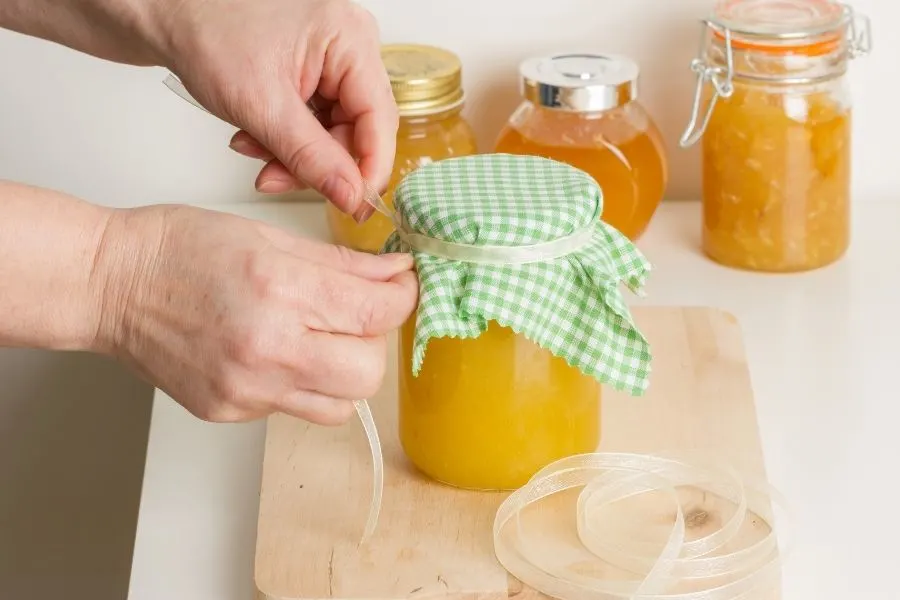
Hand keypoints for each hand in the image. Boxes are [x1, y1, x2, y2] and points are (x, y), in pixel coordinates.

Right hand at [95, 205, 416, 424]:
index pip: (375, 313)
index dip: (403, 298)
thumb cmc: (179, 248)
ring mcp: (245, 388)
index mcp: (278, 288)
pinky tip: (276, 352)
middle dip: (375, 342)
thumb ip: (342, 263)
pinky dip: (301, 384)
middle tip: (357, 315)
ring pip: (340, 406)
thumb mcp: (268, 236)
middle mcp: (265, 347)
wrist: (111, 284)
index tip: (400, 287)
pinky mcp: (229, 411)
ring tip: (317, 337)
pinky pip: (294, 410)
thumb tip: (393, 274)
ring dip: (344, 372)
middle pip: (368, 374)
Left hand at [159, 0, 397, 221]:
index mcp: (350, 38)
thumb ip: (311, 157)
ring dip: (295, 154)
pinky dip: (287, 139)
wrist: (167, 12)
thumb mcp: (262, 106)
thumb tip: (351, 195)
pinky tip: (255, 136)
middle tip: (276, 180)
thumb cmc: (205, 30)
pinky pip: (317, 121)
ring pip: (335, 130)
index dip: (368, 170)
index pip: (380, 119)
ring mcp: (332, 57)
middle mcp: (350, 45)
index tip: (353, 207)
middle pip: (358, 128)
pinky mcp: (314, 70)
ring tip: (253, 151)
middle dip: (317, 163)